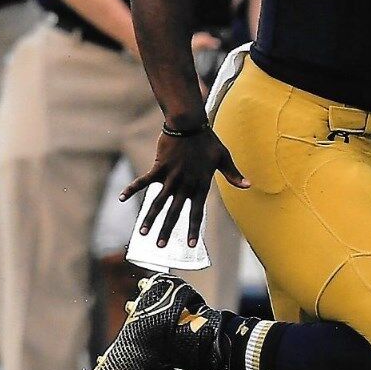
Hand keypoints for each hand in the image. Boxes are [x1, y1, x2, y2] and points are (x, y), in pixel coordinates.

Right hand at [121, 128, 249, 249]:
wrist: (190, 123)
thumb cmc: (207, 140)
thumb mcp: (223, 157)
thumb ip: (232, 174)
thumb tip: (248, 185)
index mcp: (200, 184)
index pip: (196, 212)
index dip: (192, 229)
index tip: (189, 245)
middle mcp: (185, 184)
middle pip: (174, 212)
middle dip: (167, 230)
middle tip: (160, 246)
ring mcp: (171, 176)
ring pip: (158, 202)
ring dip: (150, 218)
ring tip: (143, 233)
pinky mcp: (159, 167)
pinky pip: (143, 181)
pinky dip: (132, 189)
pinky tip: (122, 198)